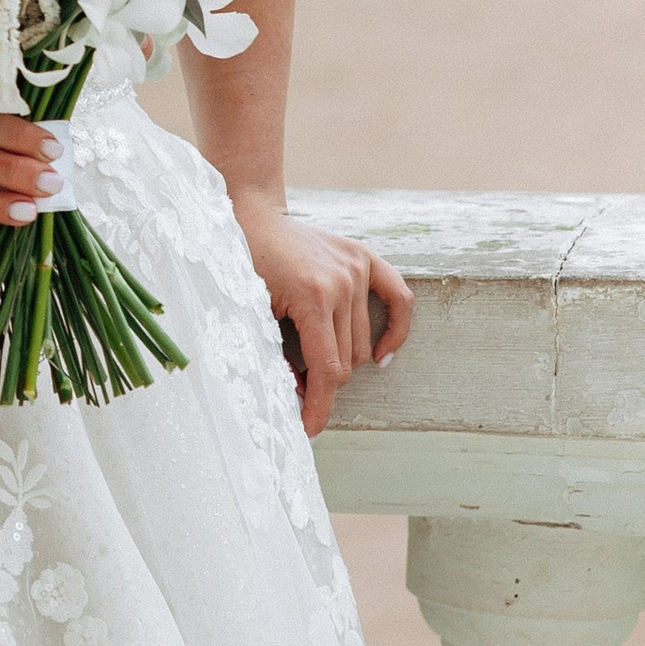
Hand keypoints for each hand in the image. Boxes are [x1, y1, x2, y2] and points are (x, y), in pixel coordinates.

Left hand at [235, 201, 412, 435]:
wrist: (253, 215)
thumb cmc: (246, 264)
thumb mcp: (253, 312)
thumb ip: (276, 355)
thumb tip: (299, 394)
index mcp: (312, 296)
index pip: (327, 369)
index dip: (319, 407)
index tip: (308, 430)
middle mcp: (341, 282)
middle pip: (346, 361)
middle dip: (321, 381)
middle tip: (295, 383)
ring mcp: (356, 268)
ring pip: (362, 343)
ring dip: (341, 358)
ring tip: (311, 355)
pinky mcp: (364, 257)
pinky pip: (398, 299)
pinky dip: (396, 330)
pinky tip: (383, 355)